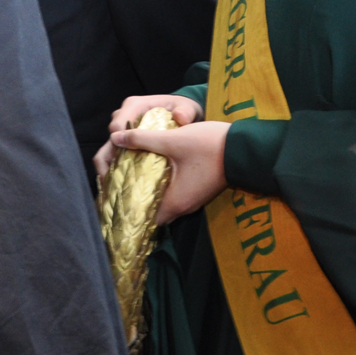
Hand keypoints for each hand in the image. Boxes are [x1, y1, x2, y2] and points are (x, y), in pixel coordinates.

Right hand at [93, 94, 202, 182]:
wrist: (182, 112)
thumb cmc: (181, 109)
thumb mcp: (187, 107)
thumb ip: (185, 111)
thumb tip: (180, 117)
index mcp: (134, 106)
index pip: (117, 124)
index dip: (118, 141)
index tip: (126, 157)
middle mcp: (123, 117)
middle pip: (110, 138)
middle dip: (111, 158)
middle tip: (116, 178)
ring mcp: (123, 130)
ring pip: (107, 148)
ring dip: (109, 166)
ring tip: (113, 186)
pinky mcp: (125, 141)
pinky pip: (113, 155)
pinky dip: (113, 169)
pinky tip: (118, 185)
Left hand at [106, 119, 229, 223]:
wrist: (247, 148)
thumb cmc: (211, 146)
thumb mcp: (173, 140)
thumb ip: (142, 139)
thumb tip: (114, 137)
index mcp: (175, 202)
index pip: (141, 217)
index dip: (123, 207)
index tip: (108, 194)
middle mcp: (181, 207)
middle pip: (148, 211)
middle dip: (129, 198)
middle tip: (111, 182)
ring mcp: (189, 200)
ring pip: (159, 202)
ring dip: (143, 191)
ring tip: (123, 176)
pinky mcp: (194, 191)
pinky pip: (169, 195)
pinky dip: (155, 186)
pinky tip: (144, 172)